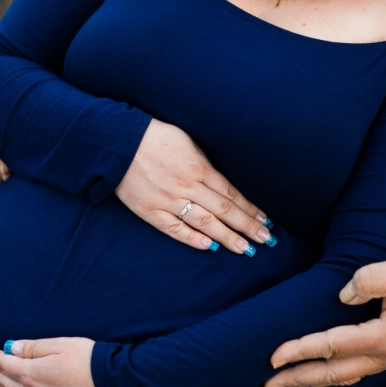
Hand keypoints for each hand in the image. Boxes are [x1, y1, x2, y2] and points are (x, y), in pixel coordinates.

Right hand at [119, 119, 273, 253]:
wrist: (119, 141)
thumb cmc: (157, 137)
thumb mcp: (189, 142)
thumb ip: (206, 164)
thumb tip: (224, 183)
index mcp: (199, 168)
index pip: (231, 194)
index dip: (250, 209)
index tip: (266, 221)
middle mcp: (187, 186)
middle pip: (224, 210)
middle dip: (246, 226)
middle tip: (265, 240)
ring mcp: (168, 200)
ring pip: (204, 222)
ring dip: (226, 237)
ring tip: (245, 249)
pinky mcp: (150, 210)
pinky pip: (174, 228)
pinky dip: (192, 238)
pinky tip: (209, 247)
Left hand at [265, 257, 385, 386]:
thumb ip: (366, 281)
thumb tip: (342, 297)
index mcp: (382, 337)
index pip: (330, 346)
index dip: (299, 350)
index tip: (273, 356)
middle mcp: (383, 355)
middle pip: (332, 373)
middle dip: (298, 379)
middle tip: (268, 384)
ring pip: (344, 376)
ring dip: (313, 380)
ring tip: (289, 383)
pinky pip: (356, 370)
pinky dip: (333, 375)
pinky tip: (324, 372)